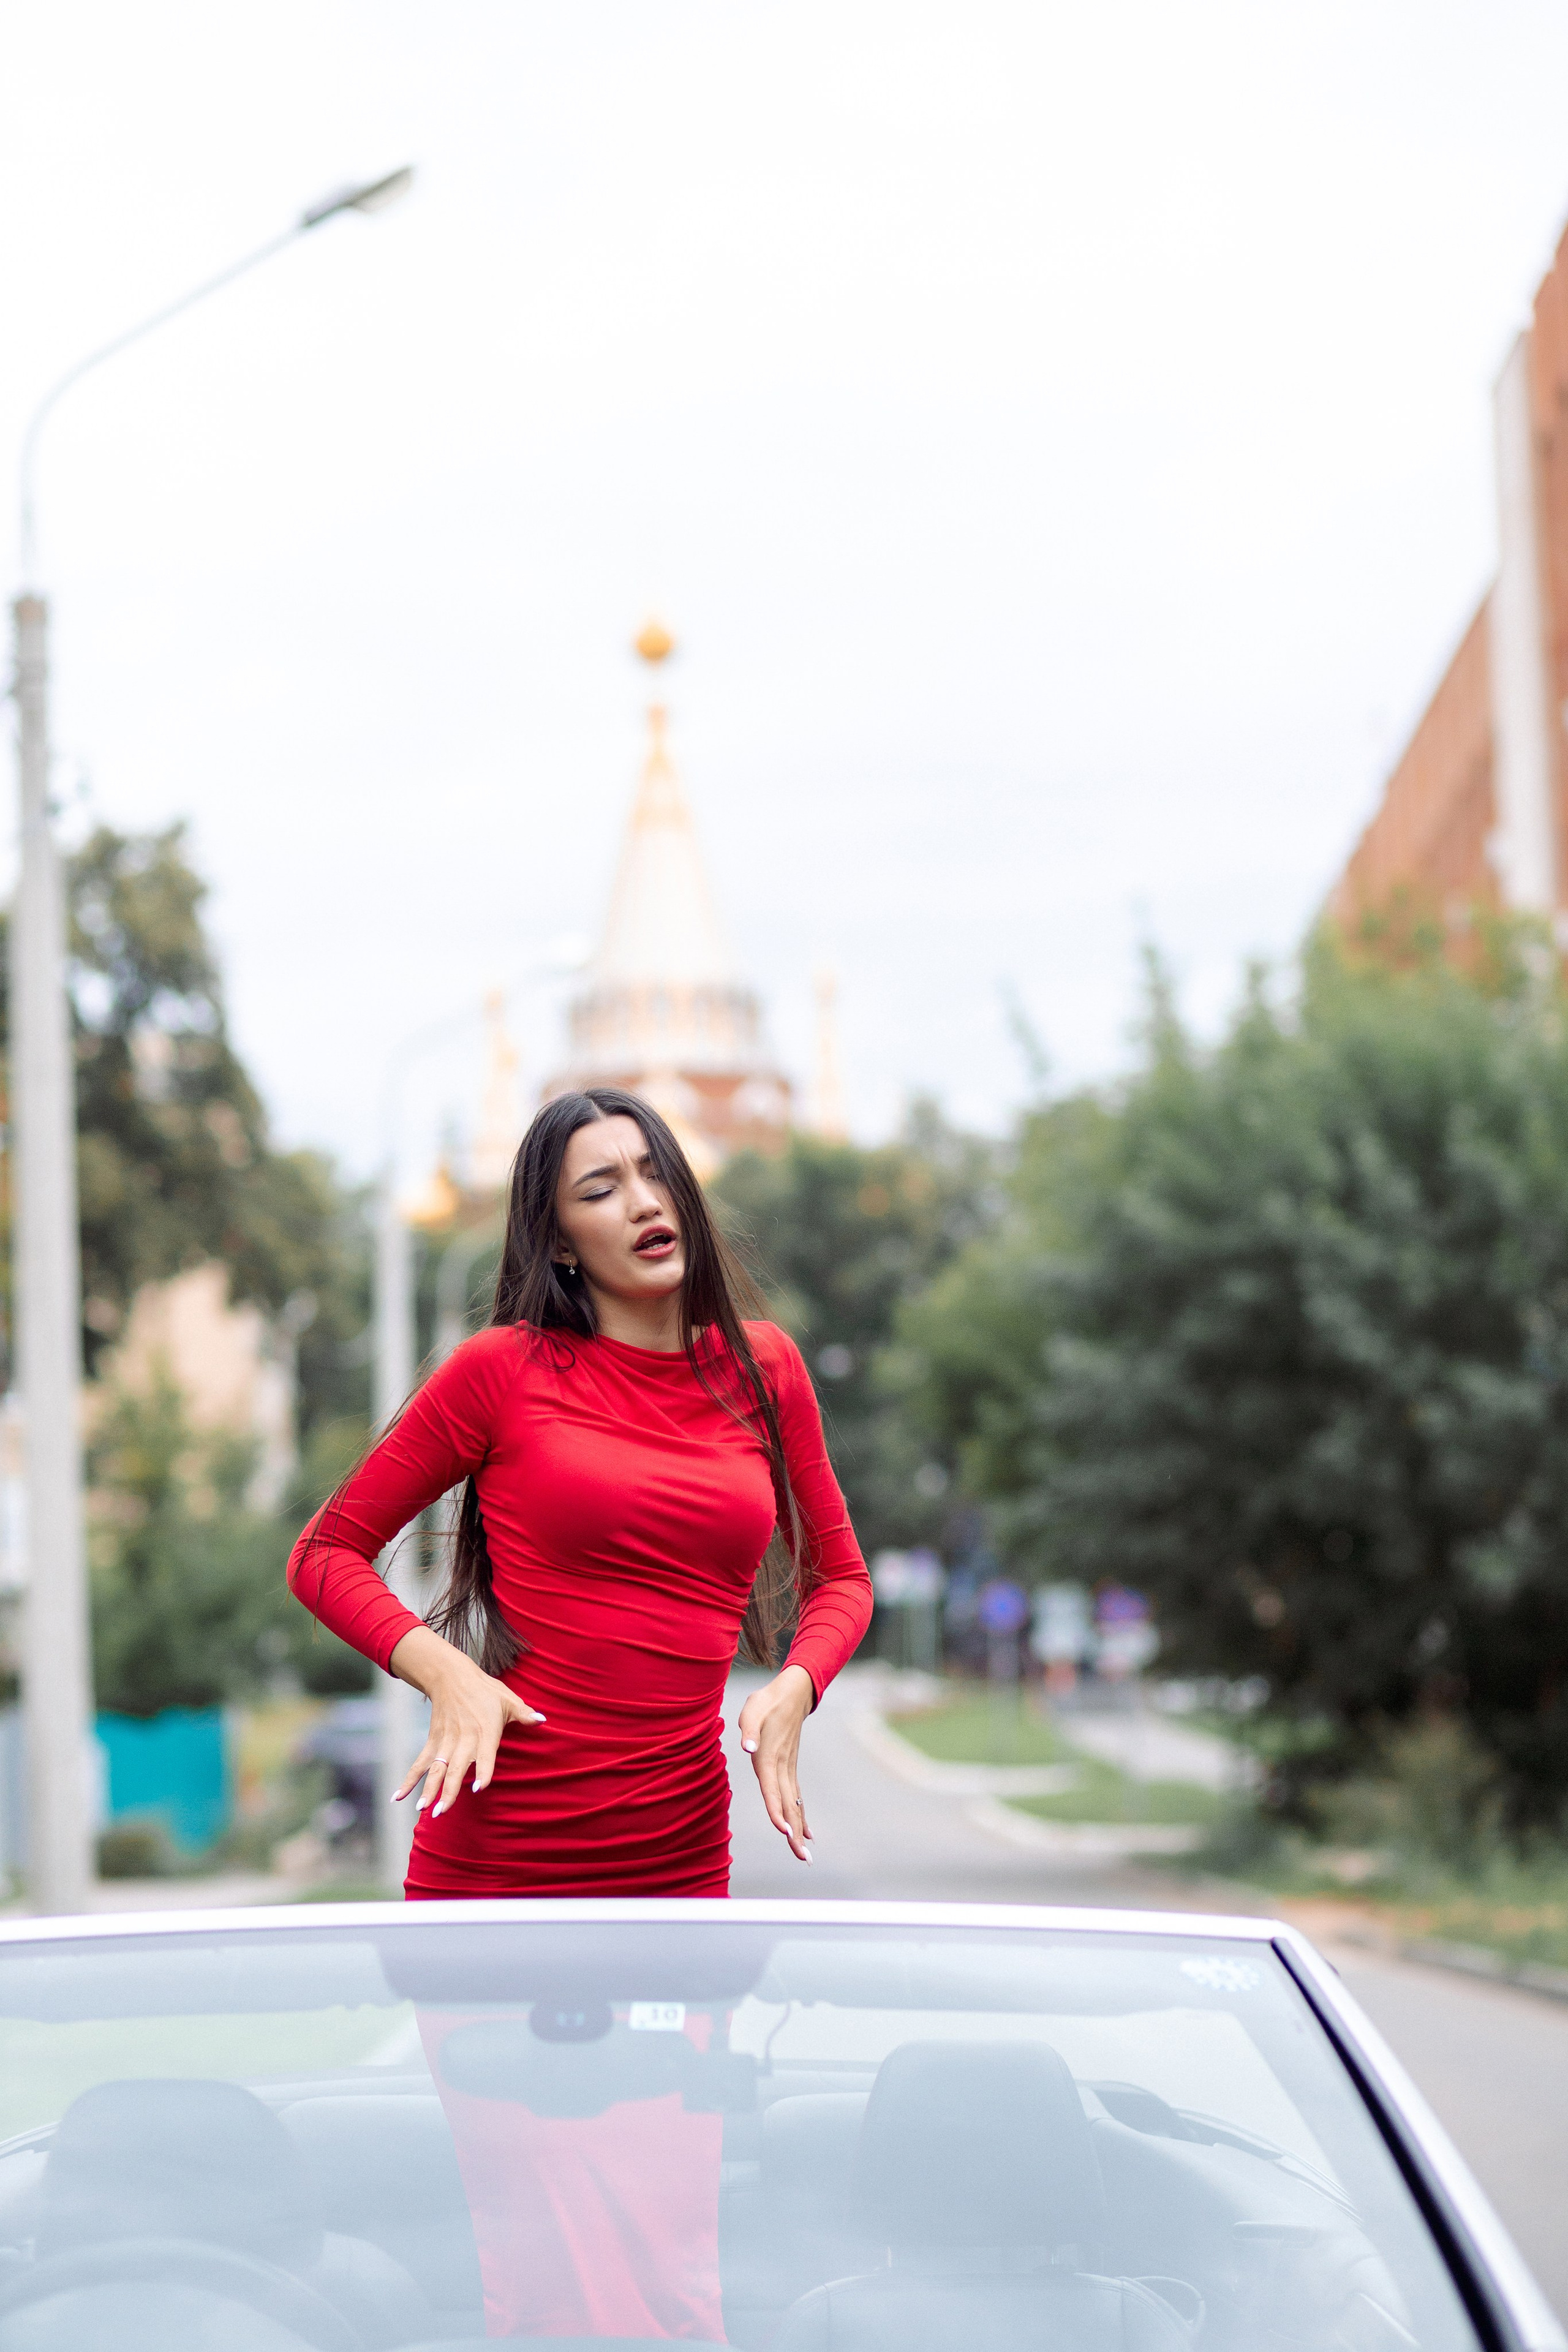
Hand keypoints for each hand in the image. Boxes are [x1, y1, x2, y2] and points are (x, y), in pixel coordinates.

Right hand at [387, 1626, 543, 1817]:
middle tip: (442, 1812)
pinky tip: (398, 1797)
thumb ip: (525, 1714)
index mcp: (486, 1731)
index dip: (483, 1771)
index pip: (485, 1755)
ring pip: (436, 1769)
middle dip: (448, 1791)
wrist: (451, 1675)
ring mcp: (445, 1742)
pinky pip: (419, 1763)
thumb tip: (543, 1720)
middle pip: (455, 1769)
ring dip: (428, 1789)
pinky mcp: (432, 1741)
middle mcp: (464, 1739)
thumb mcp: (508, 1699)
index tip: (479, 1788)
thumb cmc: (485, 1690)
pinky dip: (408, 1780)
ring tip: (423, 1810)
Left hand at [738, 1664, 815, 1862]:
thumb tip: (747, 1747)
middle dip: (794, 1834)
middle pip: (788, 1806)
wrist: (791, 1694)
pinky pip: (796, 1797)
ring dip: (799, 1831)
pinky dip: (801, 1816)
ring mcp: (788, 1770)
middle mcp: (781, 1768)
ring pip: (794, 1805)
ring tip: (805, 1856)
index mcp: (769, 1758)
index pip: (772, 1791)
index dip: (777, 1813)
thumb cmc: (766, 1702)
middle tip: (803, 1859)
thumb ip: (749, 1730)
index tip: (785, 1833)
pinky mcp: (790, 1768)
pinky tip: (807, 1833)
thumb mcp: (752, 1710)